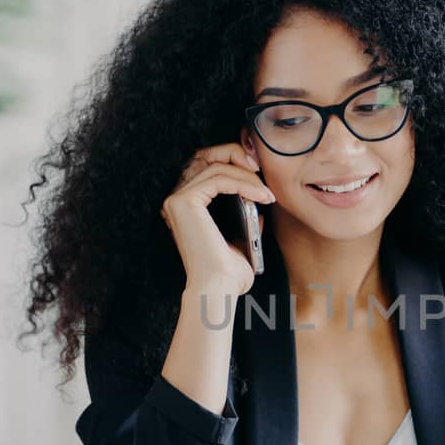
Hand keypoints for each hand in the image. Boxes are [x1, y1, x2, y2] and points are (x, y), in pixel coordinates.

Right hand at [162, 142, 273, 296]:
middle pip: (206, 155)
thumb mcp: (242, 241)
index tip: (261, 175)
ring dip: (247, 174)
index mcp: (188, 207)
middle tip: (262, 170)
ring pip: (216, 165)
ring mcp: (177, 199)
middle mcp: (177, 199)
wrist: (219, 290)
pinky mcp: (183, 202)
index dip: (234, 160)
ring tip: (267, 193)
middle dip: (238, 155)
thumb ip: (246, 219)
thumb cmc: (228, 274)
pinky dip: (244, 183)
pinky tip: (262, 196)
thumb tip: (258, 201)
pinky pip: (218, 178)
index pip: (207, 165)